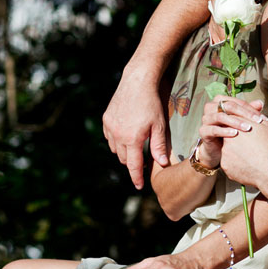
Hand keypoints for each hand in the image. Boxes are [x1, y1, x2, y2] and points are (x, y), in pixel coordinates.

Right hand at [103, 69, 169, 188]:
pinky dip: (116, 140)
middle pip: (123, 158)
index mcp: (132, 139)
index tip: (138, 187)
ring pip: (115, 149)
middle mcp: (118, 135)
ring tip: (135, 146)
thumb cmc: (152, 103)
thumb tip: (161, 164)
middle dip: (132, 162)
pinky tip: (125, 135)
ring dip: (123, 151)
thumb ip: (159, 146)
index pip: (133, 165)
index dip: (136, 177)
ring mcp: (110, 127)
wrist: (137, 81)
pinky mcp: (106, 119)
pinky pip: (109, 137)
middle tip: (142, 159)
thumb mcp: (160, 125)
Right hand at [197, 96, 265, 168]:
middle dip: (245, 113)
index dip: (251, 109)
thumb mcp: (241, 121)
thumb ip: (249, 111)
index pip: (237, 102)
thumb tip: (260, 102)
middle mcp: (210, 107)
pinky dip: (225, 131)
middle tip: (258, 121)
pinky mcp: (203, 131)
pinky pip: (213, 129)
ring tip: (247, 128)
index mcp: (220, 101)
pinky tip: (235, 134)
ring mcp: (205, 119)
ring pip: (220, 116)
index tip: (263, 118)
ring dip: (235, 122)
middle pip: (228, 105)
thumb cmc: (231, 132)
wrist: (218, 149)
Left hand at [219, 117, 267, 195]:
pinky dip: (237, 164)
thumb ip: (253, 116)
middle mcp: (227, 139)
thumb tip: (251, 108)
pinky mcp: (226, 167)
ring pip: (229, 151)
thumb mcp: (265, 126)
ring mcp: (225, 154)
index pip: (231, 123)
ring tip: (252, 156)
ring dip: (237, 153)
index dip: (238, 127)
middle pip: (228, 137)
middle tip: (250, 147)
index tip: (246, 133)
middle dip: (237, 141)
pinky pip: (229, 163)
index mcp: (237, 127)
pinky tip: (249, 165)